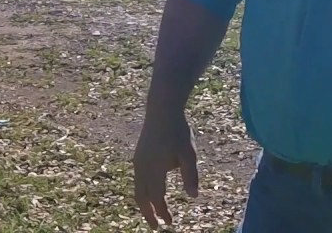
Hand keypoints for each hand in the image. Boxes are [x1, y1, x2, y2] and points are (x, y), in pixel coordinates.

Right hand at [132, 111, 198, 228]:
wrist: (161, 110)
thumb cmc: (178, 131)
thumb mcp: (188, 153)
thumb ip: (190, 176)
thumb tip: (194, 196)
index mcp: (154, 169)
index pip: (157, 198)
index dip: (162, 212)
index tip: (169, 223)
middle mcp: (142, 168)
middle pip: (142, 198)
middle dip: (149, 213)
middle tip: (155, 227)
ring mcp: (138, 162)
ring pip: (137, 189)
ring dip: (144, 204)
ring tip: (152, 213)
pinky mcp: (138, 156)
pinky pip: (137, 180)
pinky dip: (142, 192)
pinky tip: (150, 193)